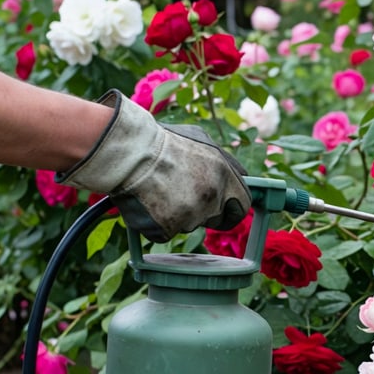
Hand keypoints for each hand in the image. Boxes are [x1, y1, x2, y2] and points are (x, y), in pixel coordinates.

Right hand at [57, 90, 250, 242]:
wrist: (128, 151)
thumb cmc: (162, 142)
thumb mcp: (202, 141)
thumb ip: (226, 162)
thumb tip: (244, 175)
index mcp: (224, 176)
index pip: (242, 205)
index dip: (232, 210)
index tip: (223, 212)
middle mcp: (213, 197)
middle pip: (216, 219)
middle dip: (205, 214)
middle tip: (183, 200)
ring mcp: (191, 214)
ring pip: (189, 224)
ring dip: (178, 215)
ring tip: (159, 191)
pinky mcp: (168, 227)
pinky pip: (166, 232)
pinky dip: (157, 223)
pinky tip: (148, 203)